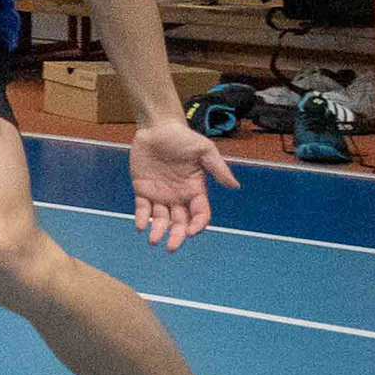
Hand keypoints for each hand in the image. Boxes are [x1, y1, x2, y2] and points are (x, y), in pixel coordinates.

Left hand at [128, 119, 238, 252]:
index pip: (200, 214)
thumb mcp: (204, 150)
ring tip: (153, 240)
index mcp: (195, 190)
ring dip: (158, 231)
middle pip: (180, 223)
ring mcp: (160, 195)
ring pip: (161, 220)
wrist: (157, 127)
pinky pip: (142, 209)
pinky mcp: (143, 190)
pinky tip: (140, 226)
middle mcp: (179, 197)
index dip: (197, 225)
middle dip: (177, 236)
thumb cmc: (183, 137)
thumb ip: (218, 168)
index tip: (191, 231)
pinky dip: (141, 219)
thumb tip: (235, 186)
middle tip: (171, 247)